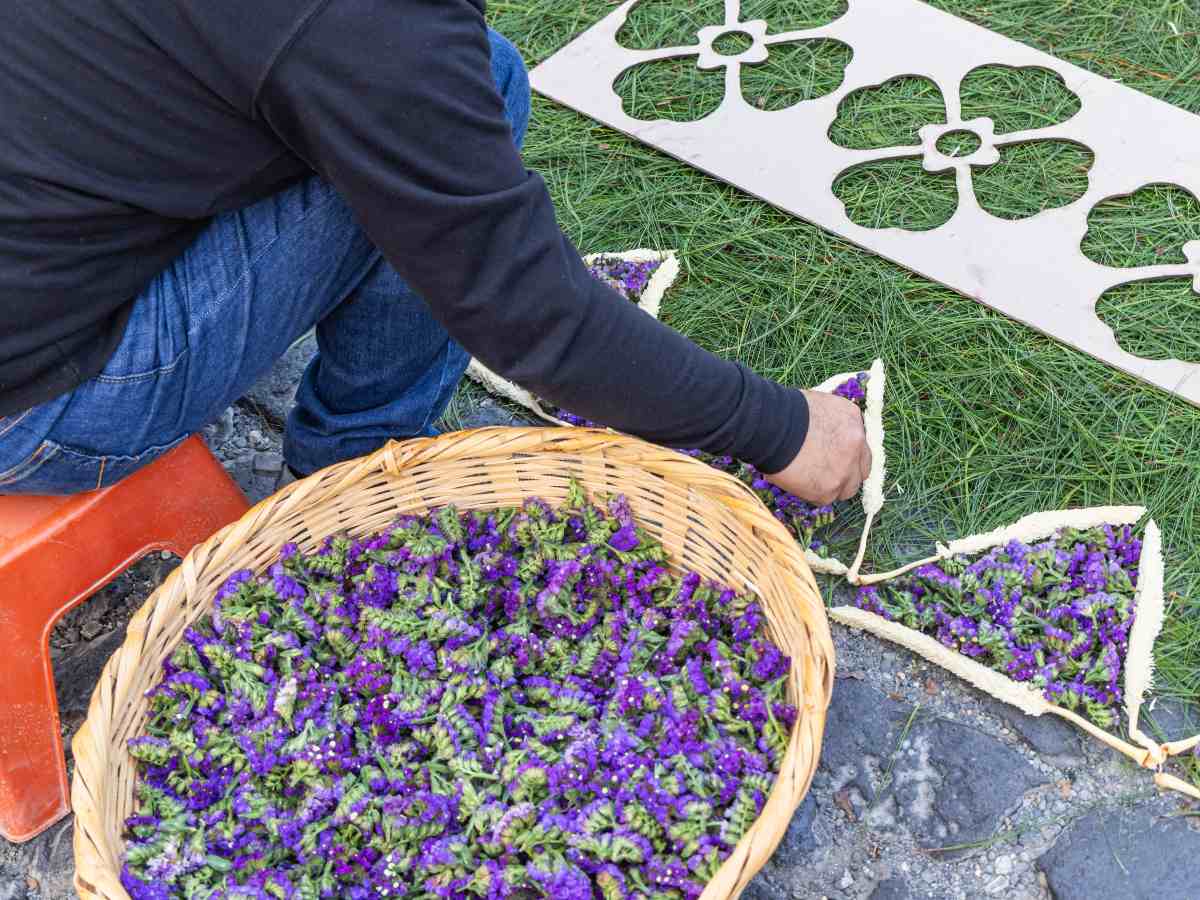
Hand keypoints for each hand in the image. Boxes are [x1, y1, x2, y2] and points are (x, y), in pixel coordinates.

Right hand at [766, 390, 870, 504]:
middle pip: (861, 470)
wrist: (770, 426)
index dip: (847, 455)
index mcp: (852, 418)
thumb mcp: (816, 406)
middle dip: (846, 474)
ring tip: (807, 480)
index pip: (860, 444)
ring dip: (831, 486)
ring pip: (847, 489)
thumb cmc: (783, 413)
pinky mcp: (829, 489)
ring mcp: (845, 468)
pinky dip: (811, 493)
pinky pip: (825, 498)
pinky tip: (796, 482)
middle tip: (825, 473)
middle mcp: (856, 443)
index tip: (834, 458)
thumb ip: (829, 424)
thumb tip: (823, 437)